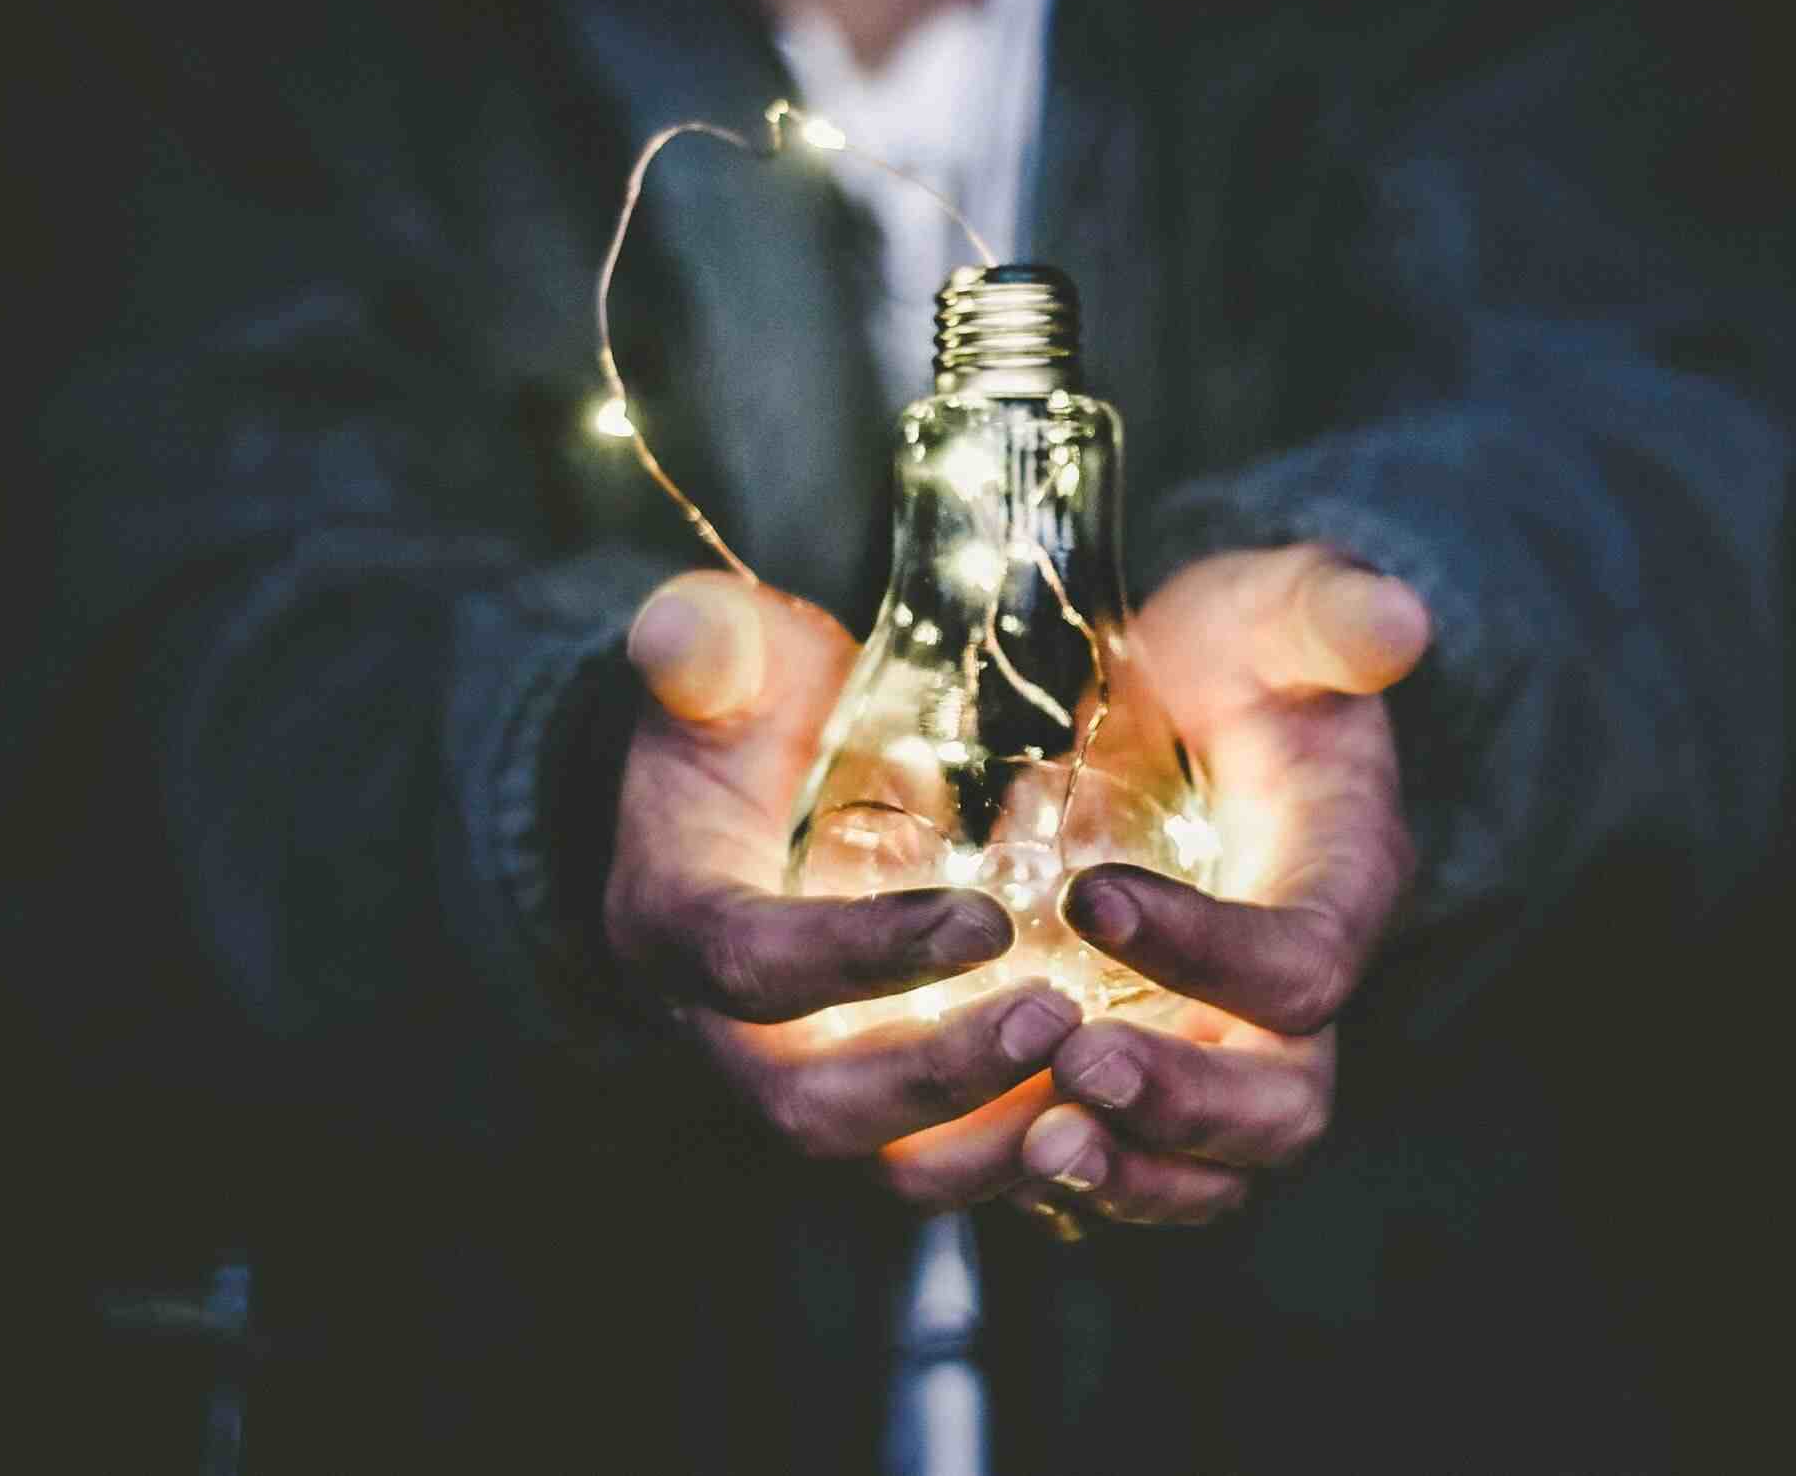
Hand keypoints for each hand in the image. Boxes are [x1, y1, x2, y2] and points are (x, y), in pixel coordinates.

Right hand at [606, 571, 1081, 1204]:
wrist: (748, 798)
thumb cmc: (747, 719)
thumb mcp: (724, 665)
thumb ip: (706, 647)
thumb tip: (678, 630)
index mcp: (677, 924)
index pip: (753, 966)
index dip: (862, 955)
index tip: (986, 919)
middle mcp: (726, 1034)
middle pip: (815, 1107)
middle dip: (939, 1077)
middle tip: (1060, 1016)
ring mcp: (804, 1081)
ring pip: (887, 1166)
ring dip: (995, 1141)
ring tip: (1106, 1079)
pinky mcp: (878, 1106)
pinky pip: (945, 1164)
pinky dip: (1027, 1155)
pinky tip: (1118, 1110)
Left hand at [1014, 546, 1429, 1226]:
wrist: (1192, 704)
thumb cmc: (1237, 656)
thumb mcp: (1275, 611)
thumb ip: (1327, 614)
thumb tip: (1394, 619)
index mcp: (1341, 885)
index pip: (1302, 961)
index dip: (1209, 949)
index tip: (1089, 895)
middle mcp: (1296, 992)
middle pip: (1281, 1102)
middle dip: (1184, 1102)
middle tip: (1076, 1065)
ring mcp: (1228, 1044)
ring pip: (1214, 1168)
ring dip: (1131, 1175)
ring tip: (1037, 1147)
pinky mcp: (1158, 1066)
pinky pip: (1138, 1165)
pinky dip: (1078, 1178)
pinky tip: (992, 1151)